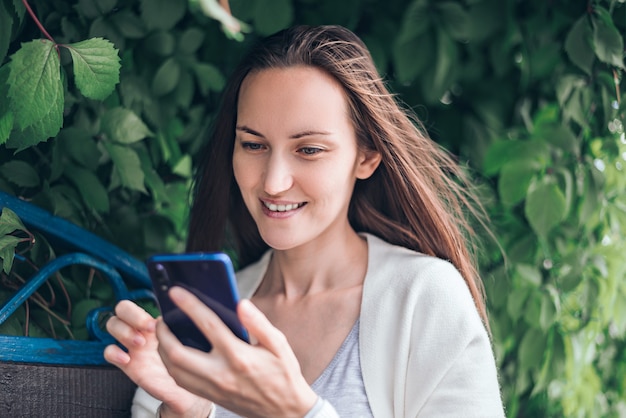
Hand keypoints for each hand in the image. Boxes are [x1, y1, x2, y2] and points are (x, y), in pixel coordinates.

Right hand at [104, 300, 211, 416]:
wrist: (201, 385)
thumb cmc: (207, 355)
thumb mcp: (211, 336)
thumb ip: (213, 320)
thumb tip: (234, 303)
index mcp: (165, 316)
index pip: (146, 296)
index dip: (154, 297)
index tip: (163, 309)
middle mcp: (146, 326)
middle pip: (123, 307)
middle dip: (132, 314)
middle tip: (149, 326)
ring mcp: (134, 343)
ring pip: (113, 325)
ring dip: (123, 331)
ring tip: (141, 342)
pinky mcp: (129, 362)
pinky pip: (109, 352)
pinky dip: (113, 352)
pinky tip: (127, 358)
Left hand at [156, 286, 317, 417]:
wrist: (284, 411)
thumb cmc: (283, 373)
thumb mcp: (279, 344)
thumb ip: (259, 323)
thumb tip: (241, 303)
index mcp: (239, 356)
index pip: (208, 325)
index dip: (190, 305)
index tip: (176, 292)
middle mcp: (221, 373)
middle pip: (178, 353)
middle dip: (164, 333)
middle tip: (163, 318)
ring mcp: (213, 388)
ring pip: (174, 370)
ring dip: (163, 350)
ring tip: (164, 333)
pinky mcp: (210, 396)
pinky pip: (181, 381)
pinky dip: (171, 365)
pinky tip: (173, 352)